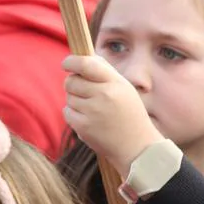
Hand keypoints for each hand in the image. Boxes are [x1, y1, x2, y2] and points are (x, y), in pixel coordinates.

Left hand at [62, 54, 162, 174]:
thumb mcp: (124, 87)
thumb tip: (81, 57)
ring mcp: (93, 112)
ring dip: (74, 99)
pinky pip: (67, 112)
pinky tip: (87, 118)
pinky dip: (72, 113)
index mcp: (115, 83)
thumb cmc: (129, 113)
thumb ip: (103, 70)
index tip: (66, 63)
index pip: (86, 64)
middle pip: (71, 81)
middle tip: (83, 90)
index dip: (72, 61)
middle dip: (72, 83)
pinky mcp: (84, 128)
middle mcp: (104, 96)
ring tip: (91, 107)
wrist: (136, 147)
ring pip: (68, 97)